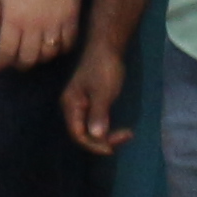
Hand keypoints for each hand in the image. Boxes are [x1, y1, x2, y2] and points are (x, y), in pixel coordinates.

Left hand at [0, 0, 83, 70]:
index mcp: (14, 18)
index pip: (6, 52)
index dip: (0, 64)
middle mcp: (35, 25)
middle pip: (28, 58)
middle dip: (19, 65)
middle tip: (14, 62)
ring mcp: (56, 22)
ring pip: (49, 54)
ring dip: (39, 59)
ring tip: (32, 55)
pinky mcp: (73, 17)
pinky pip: (69, 44)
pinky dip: (60, 51)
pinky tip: (53, 47)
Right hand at [61, 33, 133, 157]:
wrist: (107, 48)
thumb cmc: (104, 69)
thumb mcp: (103, 93)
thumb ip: (98, 115)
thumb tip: (97, 137)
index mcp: (71, 105)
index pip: (78, 134)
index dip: (94, 144)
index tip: (113, 148)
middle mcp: (72, 107)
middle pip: (83, 133)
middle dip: (103, 140)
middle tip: (126, 136)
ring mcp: (80, 104)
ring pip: (89, 128)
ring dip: (106, 135)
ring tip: (125, 134)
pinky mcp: (89, 101)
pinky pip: (94, 121)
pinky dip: (106, 127)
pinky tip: (118, 127)